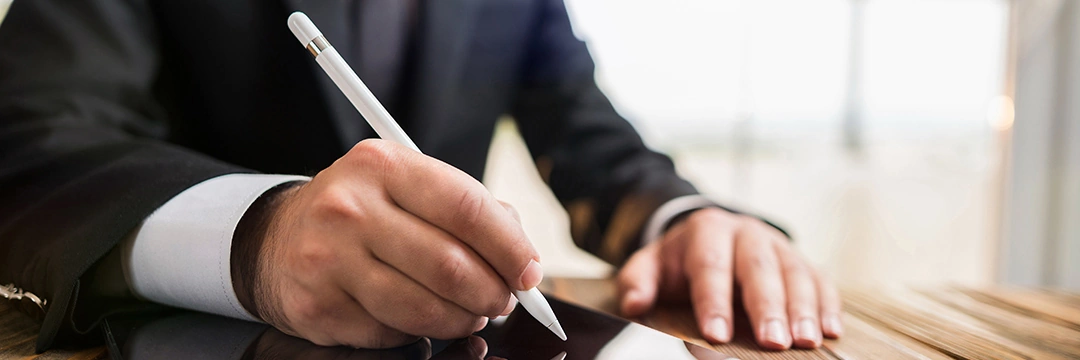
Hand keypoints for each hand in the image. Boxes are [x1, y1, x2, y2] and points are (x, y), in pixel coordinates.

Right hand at [249, 139, 541, 347]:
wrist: (277, 239)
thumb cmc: (362, 213)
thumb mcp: (406, 186)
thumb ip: (468, 210)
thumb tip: (524, 259)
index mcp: (382, 165)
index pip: (466, 207)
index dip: (510, 247)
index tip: (530, 273)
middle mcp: (349, 208)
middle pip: (450, 264)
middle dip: (492, 293)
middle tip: (503, 301)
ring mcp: (327, 260)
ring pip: (425, 308)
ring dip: (462, 320)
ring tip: (470, 313)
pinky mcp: (318, 307)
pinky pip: (393, 333)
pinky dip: (420, 332)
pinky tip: (420, 316)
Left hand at [617, 207, 841, 349]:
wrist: (707, 236)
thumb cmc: (678, 261)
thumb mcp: (649, 265)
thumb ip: (638, 282)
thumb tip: (634, 303)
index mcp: (707, 231)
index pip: (710, 267)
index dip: (714, 302)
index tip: (716, 334)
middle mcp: (746, 233)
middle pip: (758, 268)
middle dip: (767, 307)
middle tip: (772, 342)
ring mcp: (777, 245)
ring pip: (795, 273)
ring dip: (803, 309)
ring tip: (806, 341)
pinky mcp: (800, 259)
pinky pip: (819, 278)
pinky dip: (828, 304)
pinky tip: (831, 330)